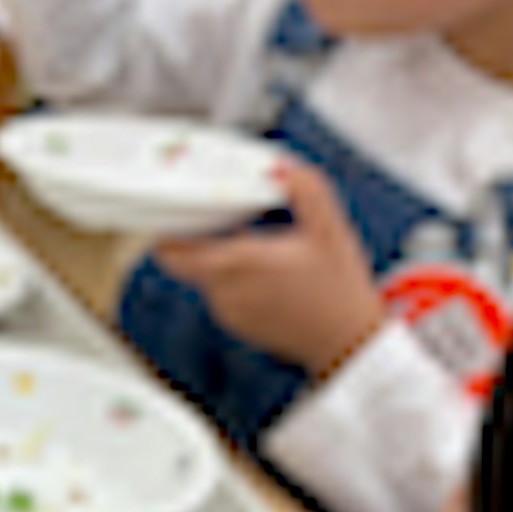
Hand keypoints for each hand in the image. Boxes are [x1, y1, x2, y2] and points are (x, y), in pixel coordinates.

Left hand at [153, 158, 383, 379]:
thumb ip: (307, 190)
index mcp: (240, 263)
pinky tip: (264, 266)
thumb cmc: (339, 290)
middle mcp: (226, 291)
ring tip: (253, 236)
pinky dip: (233, 276)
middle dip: (200, 233)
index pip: (173, 251)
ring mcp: (229, 311)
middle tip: (221, 210)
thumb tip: (281, 167)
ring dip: (220, 254)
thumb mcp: (330, 230)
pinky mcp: (238, 324)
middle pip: (188, 258)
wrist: (348, 344)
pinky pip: (222, 292)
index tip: (170, 209)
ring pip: (207, 273)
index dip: (164, 230)